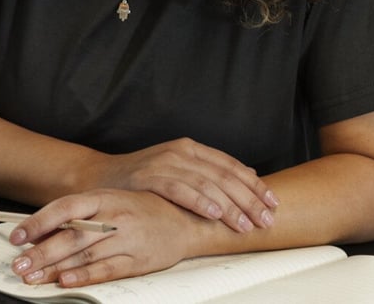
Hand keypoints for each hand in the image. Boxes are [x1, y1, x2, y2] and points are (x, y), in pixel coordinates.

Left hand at [8, 189, 193, 286]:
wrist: (184, 219)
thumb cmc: (141, 208)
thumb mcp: (109, 201)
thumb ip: (78, 214)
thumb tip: (42, 230)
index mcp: (103, 197)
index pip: (64, 207)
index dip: (39, 221)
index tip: (17, 235)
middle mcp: (113, 216)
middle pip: (71, 235)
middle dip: (41, 252)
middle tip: (19, 265)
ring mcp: (126, 238)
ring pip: (85, 254)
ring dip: (55, 268)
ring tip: (33, 277)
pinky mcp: (138, 260)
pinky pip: (107, 269)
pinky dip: (84, 276)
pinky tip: (66, 281)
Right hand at [87, 138, 278, 231]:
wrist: (101, 177)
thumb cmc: (142, 179)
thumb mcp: (178, 169)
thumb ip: (210, 172)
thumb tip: (251, 174)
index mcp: (190, 149)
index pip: (230, 165)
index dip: (254, 185)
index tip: (273, 203)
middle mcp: (179, 152)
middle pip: (223, 176)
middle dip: (248, 200)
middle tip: (266, 220)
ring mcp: (164, 162)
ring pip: (206, 183)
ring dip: (229, 206)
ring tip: (245, 225)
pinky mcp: (148, 176)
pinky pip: (179, 189)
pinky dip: (199, 201)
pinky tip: (214, 214)